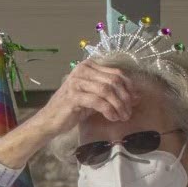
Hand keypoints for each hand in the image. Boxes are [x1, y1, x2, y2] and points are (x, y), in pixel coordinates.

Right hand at [0, 61, 137, 169]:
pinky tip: (112, 118)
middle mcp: (82, 70)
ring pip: (108, 91)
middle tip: (129, 111)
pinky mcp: (74, 96)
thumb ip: (113, 94)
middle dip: (125, 98)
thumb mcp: (95, 98)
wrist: (51, 120)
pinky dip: (109, 110)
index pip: (116, 73)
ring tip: (122, 116)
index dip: (129, 87)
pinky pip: (98, 101)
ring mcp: (77, 82)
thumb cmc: (73, 108)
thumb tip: (137, 96)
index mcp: (88, 66)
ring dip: (119, 105)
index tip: (135, 100)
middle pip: (114, 81)